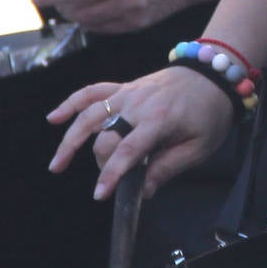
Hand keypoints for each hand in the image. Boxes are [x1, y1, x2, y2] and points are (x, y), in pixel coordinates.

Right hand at [46, 67, 234, 199]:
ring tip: (57, 165)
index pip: (128, 150)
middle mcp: (138, 103)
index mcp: (159, 119)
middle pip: (105, 137)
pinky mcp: (125, 87)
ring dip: (70, 139)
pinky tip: (53, 118)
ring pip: (90, 115)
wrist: (213, 73)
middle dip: (102, 164)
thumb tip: (143, 192)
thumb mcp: (199, 146)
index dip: (111, 174)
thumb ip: (168, 167)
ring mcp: (129, 92)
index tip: (100, 194)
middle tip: (109, 182)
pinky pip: (93, 92)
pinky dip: (72, 102)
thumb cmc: (210, 111)